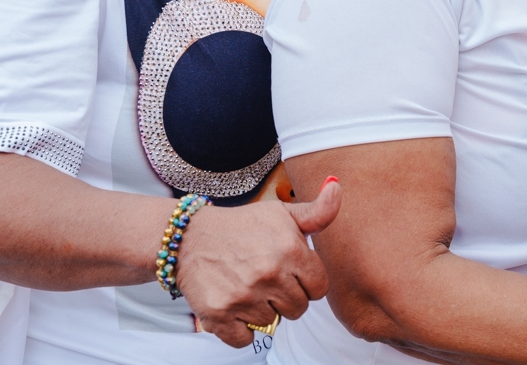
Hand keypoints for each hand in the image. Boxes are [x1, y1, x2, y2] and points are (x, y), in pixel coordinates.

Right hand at [176, 177, 341, 347]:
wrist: (189, 238)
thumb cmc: (242, 227)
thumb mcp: (281, 214)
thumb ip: (317, 211)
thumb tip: (336, 186)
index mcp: (290, 249)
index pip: (319, 288)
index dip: (307, 282)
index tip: (292, 273)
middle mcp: (269, 274)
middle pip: (298, 308)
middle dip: (287, 297)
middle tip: (268, 280)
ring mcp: (244, 296)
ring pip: (273, 322)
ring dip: (263, 309)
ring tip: (248, 287)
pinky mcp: (219, 315)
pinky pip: (245, 339)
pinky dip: (241, 329)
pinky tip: (235, 304)